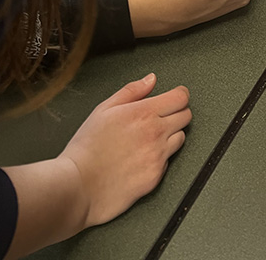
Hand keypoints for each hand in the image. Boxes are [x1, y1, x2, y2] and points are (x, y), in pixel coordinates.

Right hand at [60, 74, 190, 227]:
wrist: (78, 186)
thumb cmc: (86, 149)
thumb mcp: (104, 109)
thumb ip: (132, 91)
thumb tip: (150, 80)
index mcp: (143, 113)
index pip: (181, 97)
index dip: (179, 95)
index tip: (175, 96)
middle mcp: (155, 133)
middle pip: (186, 115)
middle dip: (177, 113)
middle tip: (161, 117)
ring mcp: (158, 156)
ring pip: (181, 138)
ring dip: (171, 135)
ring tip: (150, 139)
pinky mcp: (157, 176)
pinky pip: (169, 160)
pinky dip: (161, 157)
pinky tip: (143, 156)